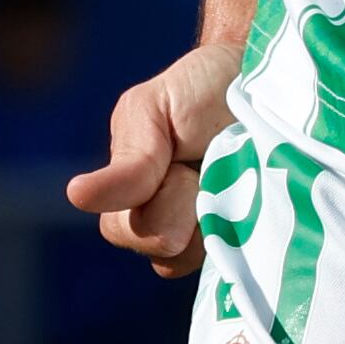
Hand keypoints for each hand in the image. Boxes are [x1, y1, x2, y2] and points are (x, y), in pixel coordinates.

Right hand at [66, 44, 237, 276]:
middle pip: (158, 252)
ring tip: (237, 177)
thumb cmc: (203, 87)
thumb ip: (129, 160)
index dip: (155, 204)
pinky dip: (249, 238)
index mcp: (133, 190)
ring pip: (194, 261)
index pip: (121, 229)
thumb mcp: (154, 109)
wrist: (268, 77)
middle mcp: (166, 220)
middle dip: (186, 210)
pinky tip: (258, 202)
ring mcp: (207, 236)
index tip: (181, 165)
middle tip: (211, 166)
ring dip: (219, 222)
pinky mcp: (246, 246)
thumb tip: (76, 196)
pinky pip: (235, 266)